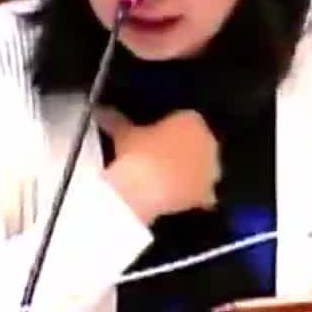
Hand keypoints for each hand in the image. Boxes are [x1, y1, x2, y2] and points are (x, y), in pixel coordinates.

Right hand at [96, 108, 219, 223]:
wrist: (146, 191)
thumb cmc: (136, 154)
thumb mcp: (122, 134)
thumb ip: (115, 120)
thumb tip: (100, 111)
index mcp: (192, 119)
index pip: (184, 120)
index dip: (168, 130)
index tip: (152, 139)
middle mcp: (209, 141)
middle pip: (196, 144)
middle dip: (182, 150)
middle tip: (157, 160)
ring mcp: (211, 170)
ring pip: (200, 168)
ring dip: (188, 173)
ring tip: (163, 182)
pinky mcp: (208, 195)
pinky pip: (200, 194)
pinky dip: (190, 197)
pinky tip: (174, 201)